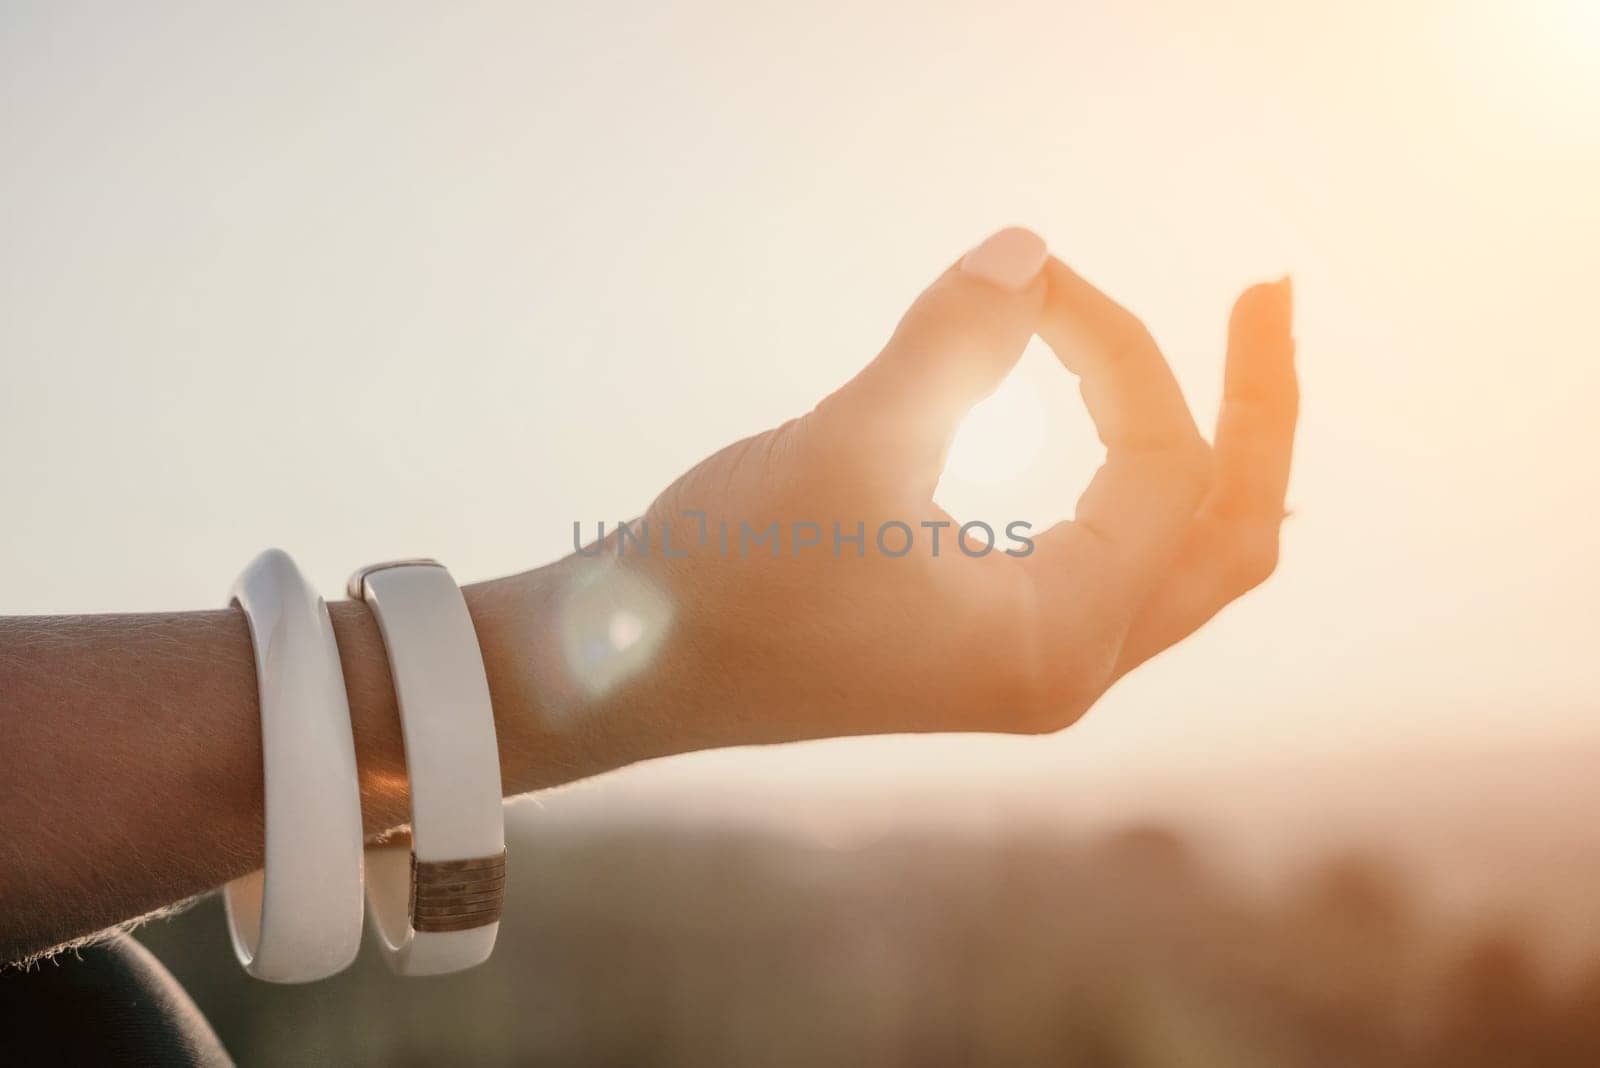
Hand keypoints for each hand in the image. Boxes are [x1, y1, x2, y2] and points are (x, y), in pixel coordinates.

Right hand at [533, 228, 1295, 760]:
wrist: (621, 668)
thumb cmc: (721, 575)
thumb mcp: (844, 445)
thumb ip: (951, 342)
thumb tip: (1030, 248)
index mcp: (1055, 642)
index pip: (1163, 469)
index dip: (1119, 345)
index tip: (1036, 277)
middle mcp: (1066, 668)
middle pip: (1230, 537)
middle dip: (1259, 411)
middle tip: (1269, 295)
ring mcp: (1031, 665)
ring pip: (1183, 560)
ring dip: (1214, 453)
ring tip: (1242, 352)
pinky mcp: (989, 644)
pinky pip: (1118, 563)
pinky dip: (1145, 487)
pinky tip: (1134, 425)